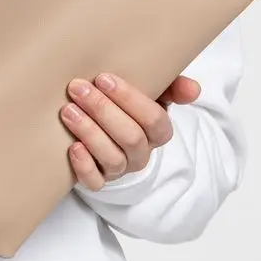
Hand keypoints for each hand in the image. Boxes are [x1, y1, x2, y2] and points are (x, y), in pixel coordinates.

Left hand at [60, 73, 201, 190]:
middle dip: (103, 110)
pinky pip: (95, 182)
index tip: (103, 78)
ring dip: (90, 132)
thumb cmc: (128, 108)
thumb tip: (192, 89)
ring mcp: (121, 169)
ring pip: (112, 158)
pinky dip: (84, 166)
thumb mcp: (152, 94)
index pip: (153, 118)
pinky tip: (72, 147)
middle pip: (130, 137)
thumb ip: (172, 86)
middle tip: (78, 89)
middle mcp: (141, 153)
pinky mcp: (100, 181)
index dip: (129, 99)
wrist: (106, 132)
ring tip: (68, 111)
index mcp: (158, 132)